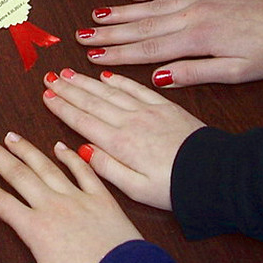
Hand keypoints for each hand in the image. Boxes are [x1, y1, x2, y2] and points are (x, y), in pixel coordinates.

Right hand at [0, 131, 141, 262]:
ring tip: (11, 135)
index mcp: (36, 229)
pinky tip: (60, 146)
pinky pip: (83, 171)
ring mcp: (78, 199)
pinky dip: (71, 157)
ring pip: (47, 167)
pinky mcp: (102, 198)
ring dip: (27, 149)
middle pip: (18, 175)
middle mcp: (54, 207)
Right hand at [41, 69, 204, 209]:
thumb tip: (82, 150)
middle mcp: (130, 122)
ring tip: (69, 72)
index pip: (83, 120)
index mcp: (121, 144)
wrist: (216, 174)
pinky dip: (119, 80)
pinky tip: (107, 75)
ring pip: (110, 91)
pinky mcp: (165, 106)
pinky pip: (136, 87)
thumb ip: (107, 169)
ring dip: (87, 81)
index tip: (46, 95)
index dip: (62, 107)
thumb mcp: (138, 190)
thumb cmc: (177, 187)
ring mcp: (148, 110)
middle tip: (49, 76)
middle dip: (68, 88)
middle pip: (92, 101)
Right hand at [75, 0, 262, 86]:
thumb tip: (156, 78)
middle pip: (141, 25)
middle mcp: (192, 13)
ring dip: (120, 11)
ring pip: (151, 4)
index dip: (117, 54)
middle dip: (108, 33)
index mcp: (197, 38)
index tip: (92, 58)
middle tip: (80, 36)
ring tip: (95, 16)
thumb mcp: (237, 72)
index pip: (147, 48)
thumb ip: (194, 73)